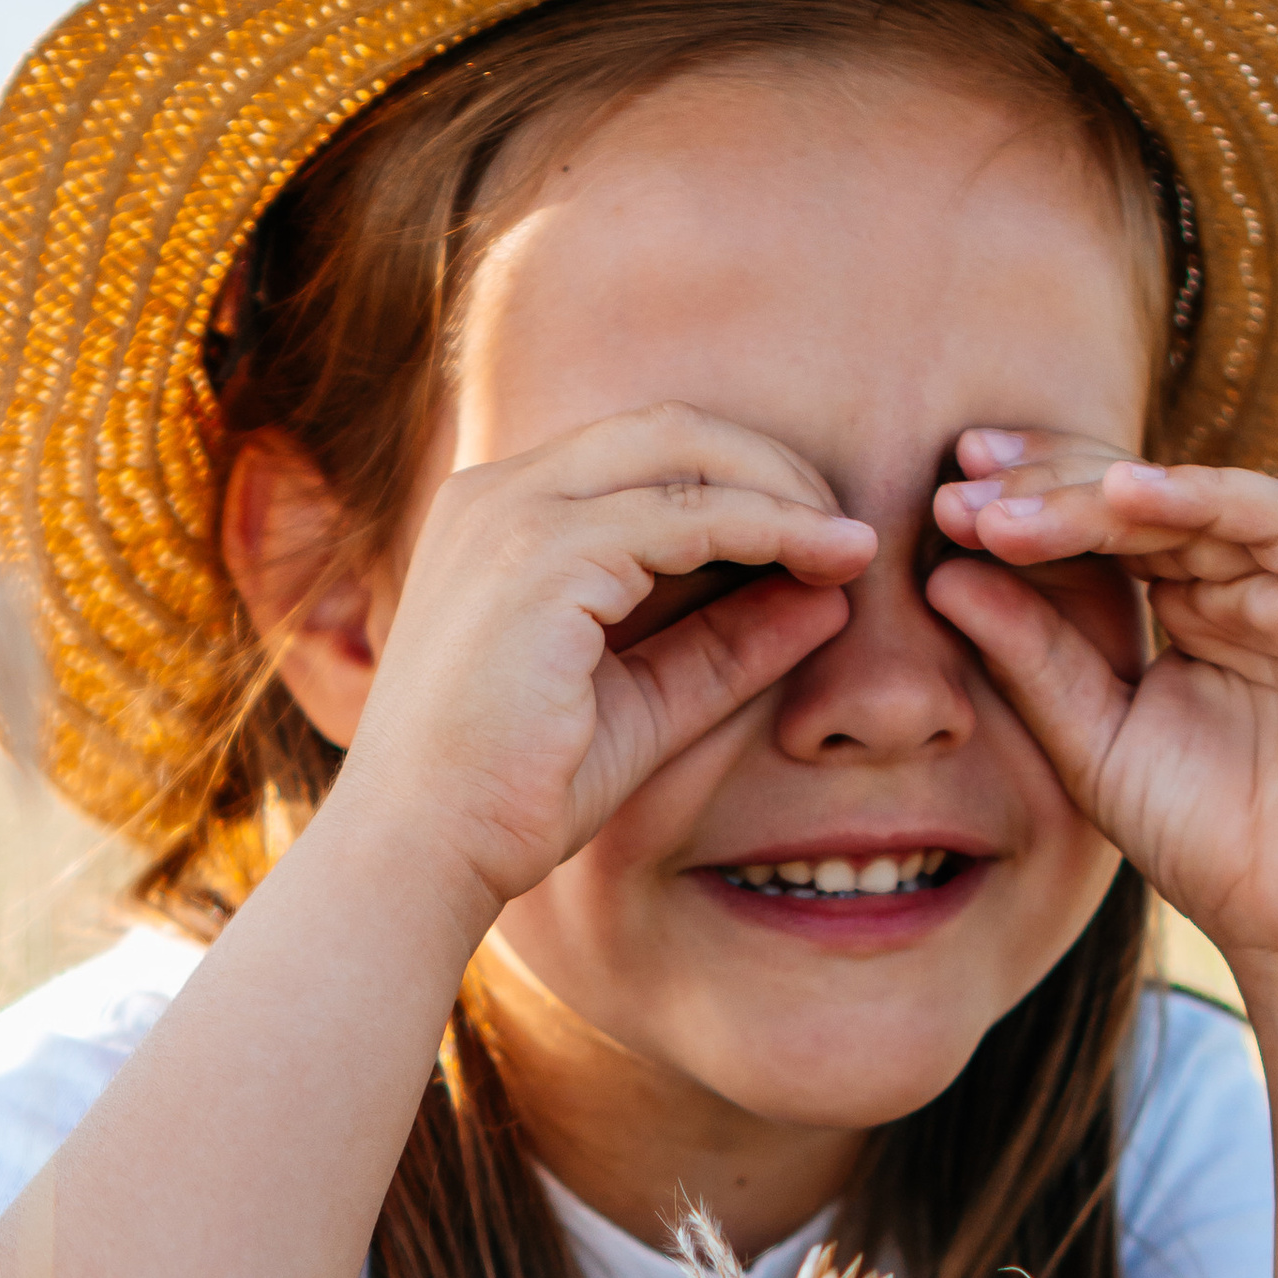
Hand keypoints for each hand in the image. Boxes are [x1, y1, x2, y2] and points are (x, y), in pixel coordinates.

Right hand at [338, 406, 870, 934]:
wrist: (423, 849)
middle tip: (849, 529)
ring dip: (784, 492)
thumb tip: (829, 598)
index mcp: (502, 514)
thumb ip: (724, 645)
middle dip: (773, 466)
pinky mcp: (544, 554)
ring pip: (685, 453)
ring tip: (853, 546)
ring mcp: (516, 513)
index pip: (642, 455)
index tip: (822, 535)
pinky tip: (825, 564)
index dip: (743, 481)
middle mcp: (500, 492)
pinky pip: (688, 516)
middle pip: (669, 428)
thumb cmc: (515, 790)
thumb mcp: (643, 704)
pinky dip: (769, 529)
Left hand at [927, 433, 1277, 985]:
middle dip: (1046, 489)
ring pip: (1195, 500)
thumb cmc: (1209, 843)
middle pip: (1144, 499)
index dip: (1028, 506)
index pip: (1107, 529)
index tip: (942, 506)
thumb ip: (1033, 658)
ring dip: (1098, 494)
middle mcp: (1255, 579)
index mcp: (1197, 602)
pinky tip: (1122, 494)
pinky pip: (1276, 521)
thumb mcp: (1094, 738)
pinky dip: (1200, 497)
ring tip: (1010, 508)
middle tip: (957, 496)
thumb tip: (944, 577)